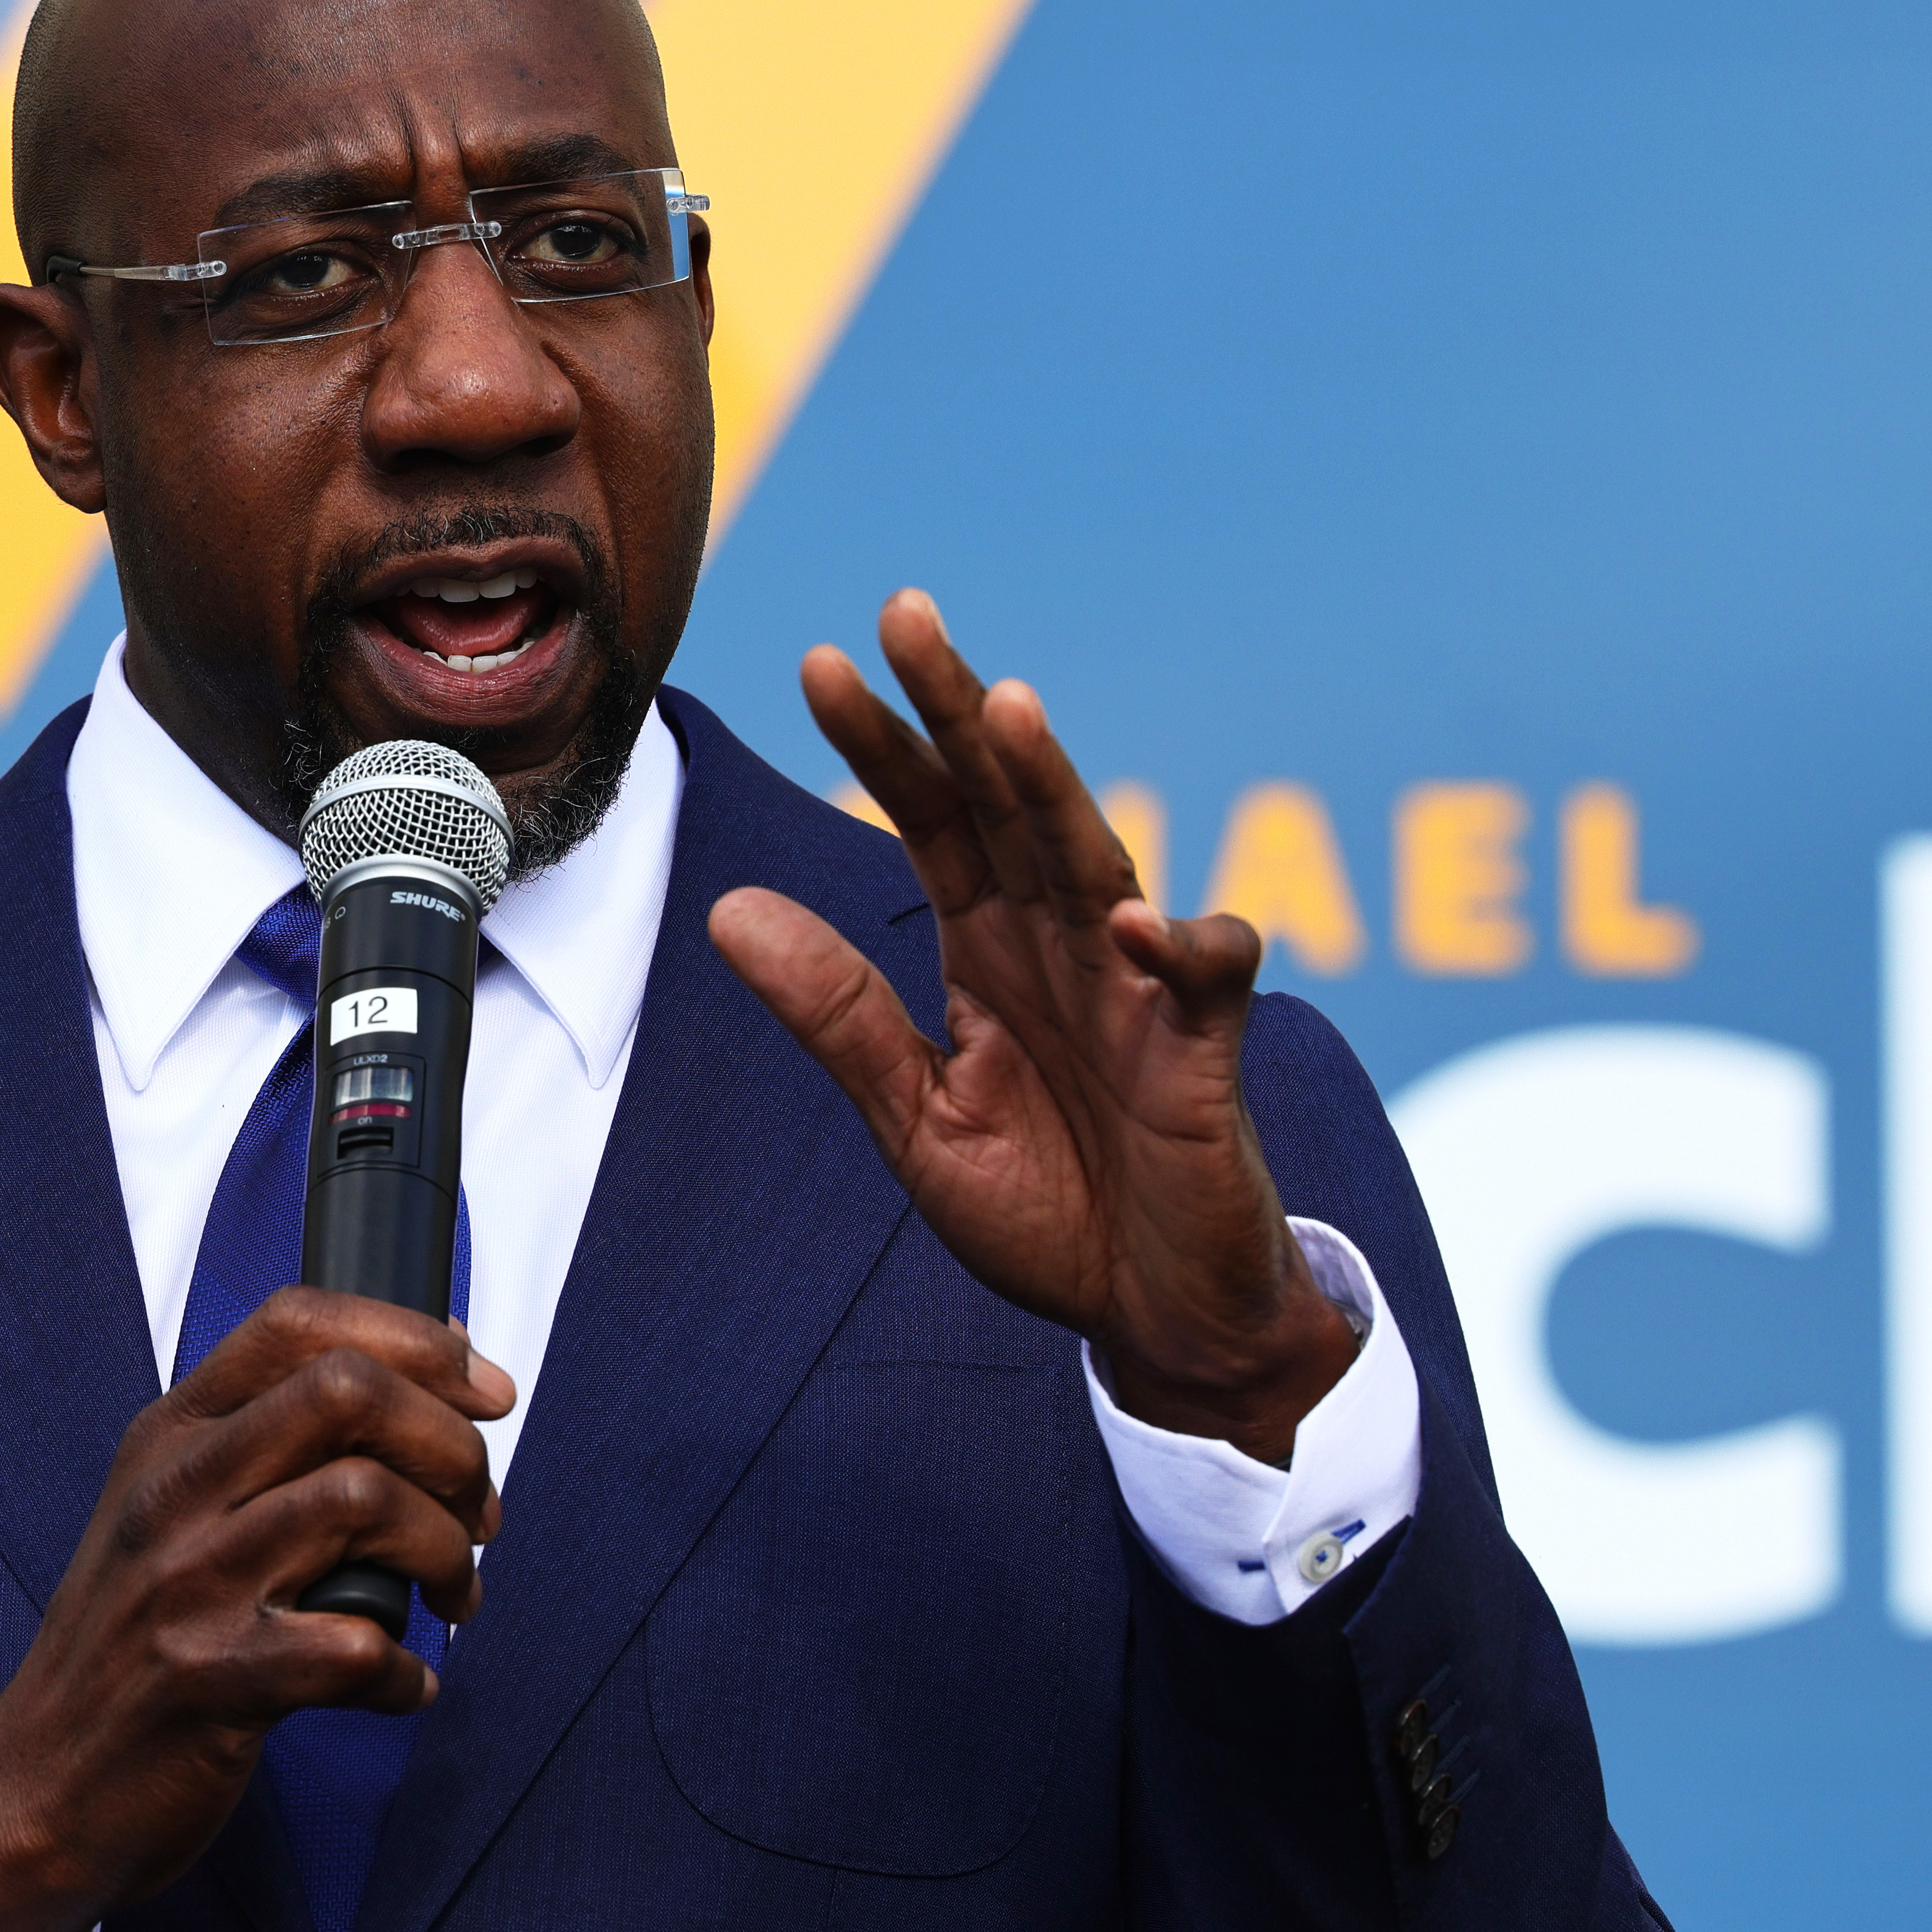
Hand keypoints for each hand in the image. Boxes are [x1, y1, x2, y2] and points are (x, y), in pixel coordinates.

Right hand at [0, 1289, 510, 1931]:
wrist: (41, 1789)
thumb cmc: (137, 1646)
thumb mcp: (178, 1514)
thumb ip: (279, 1444)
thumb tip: (435, 1371)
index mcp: (170, 1436)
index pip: (297, 1322)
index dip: (416, 1340)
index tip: (485, 1392)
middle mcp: (174, 1491)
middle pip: (346, 1391)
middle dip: (451, 1444)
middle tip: (478, 1511)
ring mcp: (187, 1583)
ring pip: (364, 1500)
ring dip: (446, 1552)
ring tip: (451, 1598)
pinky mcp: (211, 1682)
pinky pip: (356, 1645)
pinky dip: (405, 1672)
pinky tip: (399, 1687)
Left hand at [708, 589, 1356, 1463]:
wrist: (1151, 1318)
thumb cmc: (1046, 1213)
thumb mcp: (915, 1117)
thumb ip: (837, 1014)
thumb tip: (725, 909)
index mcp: (988, 954)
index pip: (931, 822)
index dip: (882, 744)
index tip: (818, 664)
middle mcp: (1062, 945)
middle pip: (1008, 805)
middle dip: (956, 710)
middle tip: (905, 613)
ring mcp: (1137, 988)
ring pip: (1097, 858)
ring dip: (1053, 785)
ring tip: (1006, 708)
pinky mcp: (1204, 1053)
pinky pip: (1206, 976)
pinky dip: (1181, 944)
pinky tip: (1138, 921)